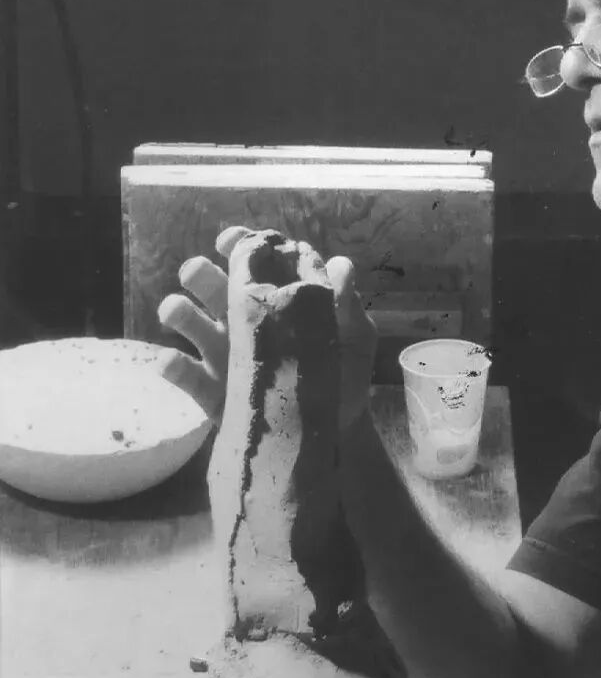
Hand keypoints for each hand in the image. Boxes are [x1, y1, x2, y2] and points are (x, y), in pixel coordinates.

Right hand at [157, 226, 376, 428]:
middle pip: (207, 282)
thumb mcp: (352, 339)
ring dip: (176, 309)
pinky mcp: (210, 390)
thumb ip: (344, 303)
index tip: (229, 242)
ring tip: (176, 311)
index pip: (249, 261)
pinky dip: (171, 364)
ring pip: (186, 320)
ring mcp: (221, 353)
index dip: (236, 245)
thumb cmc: (342, 377)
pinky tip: (171, 361)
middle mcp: (241, 319)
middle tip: (199, 273)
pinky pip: (182, 373)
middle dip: (198, 272)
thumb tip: (341, 264)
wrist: (332, 435)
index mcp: (273, 299)